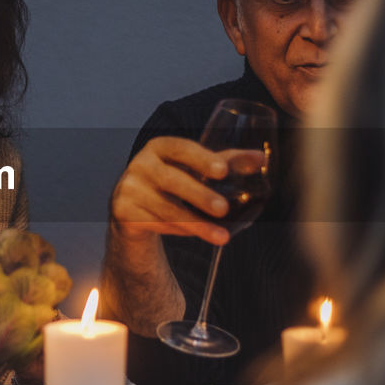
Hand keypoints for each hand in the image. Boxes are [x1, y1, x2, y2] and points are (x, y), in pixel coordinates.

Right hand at [109, 136, 266, 246]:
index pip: (180, 148)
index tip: (222, 170)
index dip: (201, 158)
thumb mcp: (194, 169)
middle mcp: (140, 164)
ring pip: (166, 208)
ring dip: (196, 223)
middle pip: (172, 180)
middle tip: (224, 208)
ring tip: (221, 236)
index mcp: (158, 147)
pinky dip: (180, 231)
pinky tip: (198, 234)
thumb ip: (226, 162)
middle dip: (199, 195)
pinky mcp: (123, 213)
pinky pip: (156, 224)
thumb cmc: (172, 181)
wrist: (132, 208)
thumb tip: (261, 159)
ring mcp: (128, 189)